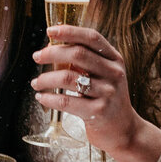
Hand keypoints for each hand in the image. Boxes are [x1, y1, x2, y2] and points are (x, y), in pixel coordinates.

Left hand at [33, 26, 160, 161]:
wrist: (124, 131)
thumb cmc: (107, 100)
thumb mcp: (102, 76)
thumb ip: (82, 61)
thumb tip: (51, 46)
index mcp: (115, 60)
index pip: (92, 38)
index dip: (70, 31)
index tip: (50, 31)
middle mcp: (114, 73)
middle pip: (78, 54)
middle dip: (52, 53)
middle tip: (37, 56)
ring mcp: (107, 93)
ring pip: (68, 78)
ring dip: (46, 78)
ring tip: (36, 82)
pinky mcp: (98, 112)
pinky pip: (66, 101)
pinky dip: (49, 98)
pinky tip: (42, 97)